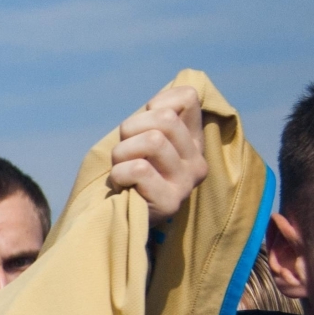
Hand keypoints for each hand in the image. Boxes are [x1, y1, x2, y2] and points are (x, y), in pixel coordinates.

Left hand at [110, 85, 207, 225]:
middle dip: (131, 130)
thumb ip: (157, 117)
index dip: (154, 105)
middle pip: (165, 118)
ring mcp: (186, 183)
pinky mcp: (170, 202)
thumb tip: (165, 96)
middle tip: (124, 152)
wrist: (116, 218)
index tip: (141, 127)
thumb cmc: (127, 174)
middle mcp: (197, 161)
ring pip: (152, 141)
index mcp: (194, 141)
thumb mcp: (143, 139)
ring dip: (122, 153)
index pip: (187, 97)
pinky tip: (122, 186)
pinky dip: (119, 174)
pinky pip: (138, 169)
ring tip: (122, 170)